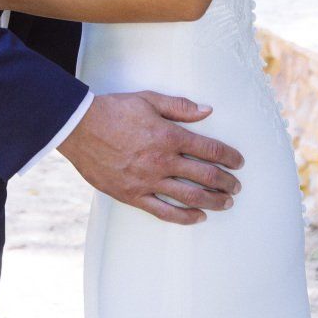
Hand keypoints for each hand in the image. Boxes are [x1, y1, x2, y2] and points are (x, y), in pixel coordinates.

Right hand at [56, 91, 244, 225]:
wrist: (78, 128)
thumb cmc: (113, 110)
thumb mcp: (148, 99)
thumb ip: (180, 106)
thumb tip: (207, 110)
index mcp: (169, 136)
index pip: (210, 149)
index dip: (229, 157)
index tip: (238, 162)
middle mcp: (163, 161)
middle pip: (206, 176)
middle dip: (226, 182)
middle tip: (236, 186)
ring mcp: (148, 181)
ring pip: (190, 197)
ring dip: (213, 201)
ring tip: (226, 203)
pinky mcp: (133, 195)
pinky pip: (164, 212)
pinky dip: (184, 217)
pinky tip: (198, 217)